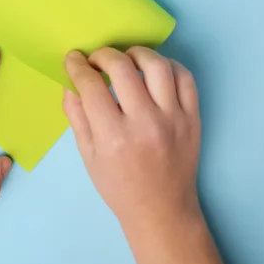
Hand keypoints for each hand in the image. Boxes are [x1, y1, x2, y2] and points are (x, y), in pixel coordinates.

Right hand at [63, 47, 224, 263]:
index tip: (73, 59)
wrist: (162, 211)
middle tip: (96, 59)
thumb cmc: (118, 186)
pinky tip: (153, 70)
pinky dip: (168, 65)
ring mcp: (173, 119)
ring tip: (126, 59)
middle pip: (122, 67)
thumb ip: (76, 115)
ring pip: (158, 65)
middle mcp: (145, 123)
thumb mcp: (87, 154)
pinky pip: (185, 78)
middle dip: (103, 54)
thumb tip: (70, 81)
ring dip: (137, 53)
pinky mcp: (193, 118)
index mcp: (113, 136)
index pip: (91, 84)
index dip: (77, 65)